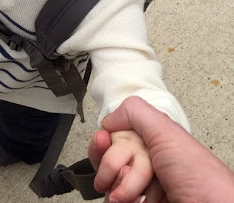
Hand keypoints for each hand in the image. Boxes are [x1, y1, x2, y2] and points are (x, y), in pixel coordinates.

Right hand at [89, 96, 233, 202]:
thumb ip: (137, 113)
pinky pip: (116, 202)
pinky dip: (118, 199)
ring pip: (110, 185)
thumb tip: (109, 119)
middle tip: (120, 171)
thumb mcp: (168, 133)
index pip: (115, 138)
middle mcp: (149, 169)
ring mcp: (145, 194)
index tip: (103, 139)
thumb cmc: (204, 180)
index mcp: (155, 147)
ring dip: (117, 186)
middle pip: (108, 162)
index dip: (104, 140)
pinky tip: (132, 200)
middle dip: (109, 163)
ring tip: (135, 193)